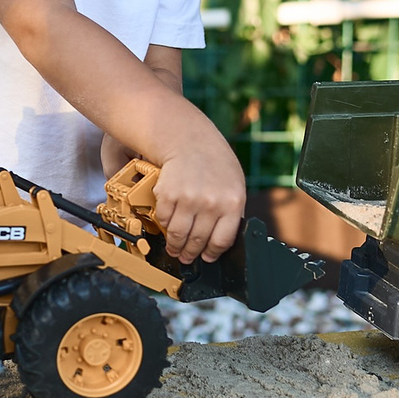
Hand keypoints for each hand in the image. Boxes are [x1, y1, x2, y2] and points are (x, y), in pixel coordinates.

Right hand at [154, 122, 243, 262]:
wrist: (189, 139)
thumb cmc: (214, 162)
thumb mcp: (234, 184)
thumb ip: (230, 211)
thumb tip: (221, 239)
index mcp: (232, 202)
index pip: (222, 241)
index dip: (211, 254)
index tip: (206, 257)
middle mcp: (211, 203)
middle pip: (198, 241)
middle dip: (190, 254)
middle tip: (186, 257)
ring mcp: (189, 199)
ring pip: (179, 235)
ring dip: (175, 246)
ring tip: (174, 249)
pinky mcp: (168, 195)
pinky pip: (164, 220)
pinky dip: (164, 225)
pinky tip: (167, 225)